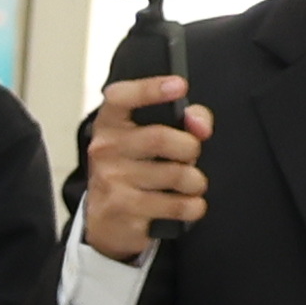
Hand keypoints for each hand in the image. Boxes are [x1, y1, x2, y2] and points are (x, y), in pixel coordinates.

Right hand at [79, 82, 212, 256]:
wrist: (105, 220)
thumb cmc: (133, 170)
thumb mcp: (149, 139)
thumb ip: (183, 121)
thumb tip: (200, 124)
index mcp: (110, 123)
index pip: (122, 97)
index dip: (151, 88)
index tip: (179, 85)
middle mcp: (105, 149)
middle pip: (160, 138)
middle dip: (190, 148)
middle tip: (191, 156)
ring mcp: (112, 180)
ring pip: (176, 175)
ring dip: (195, 181)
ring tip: (191, 184)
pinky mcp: (124, 209)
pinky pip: (177, 205)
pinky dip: (193, 206)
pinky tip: (187, 205)